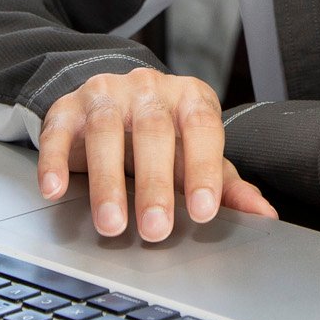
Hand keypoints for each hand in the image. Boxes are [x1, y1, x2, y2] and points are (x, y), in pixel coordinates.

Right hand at [39, 67, 277, 242]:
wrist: (113, 100)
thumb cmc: (166, 136)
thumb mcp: (196, 154)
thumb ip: (227, 184)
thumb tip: (264, 215)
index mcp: (189, 98)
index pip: (202, 128)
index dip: (204, 168)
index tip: (204, 211)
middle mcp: (149, 89)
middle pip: (153, 131)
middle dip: (154, 184)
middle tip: (156, 229)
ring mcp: (106, 94)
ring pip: (106, 130)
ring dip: (108, 181)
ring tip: (111, 224)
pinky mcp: (67, 106)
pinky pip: (58, 130)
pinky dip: (54, 161)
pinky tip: (55, 191)